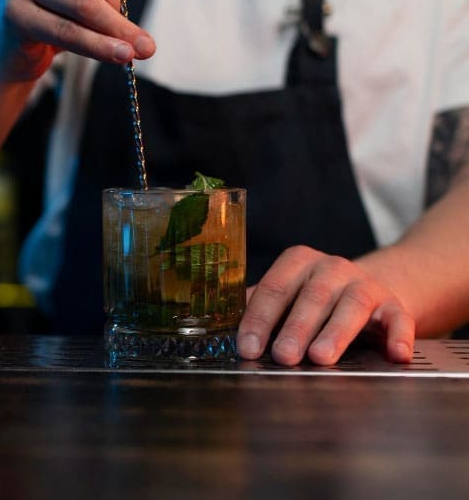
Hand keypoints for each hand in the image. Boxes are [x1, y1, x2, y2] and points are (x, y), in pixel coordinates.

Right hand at [0, 0, 156, 81]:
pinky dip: (101, 47)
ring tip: (140, 49)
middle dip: (121, 5)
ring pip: (86, 5)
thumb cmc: (58, 6)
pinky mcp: (14, 13)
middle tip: (124, 26)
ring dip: (118, 30)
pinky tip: (122, 55)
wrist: (13, 45)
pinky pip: (69, 32)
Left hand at [236, 245, 415, 364]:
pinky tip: (395, 355)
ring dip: (335, 333)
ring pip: (350, 307)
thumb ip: (258, 308)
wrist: (366, 292)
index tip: (248, 347)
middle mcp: (332, 268)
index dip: (258, 319)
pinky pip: (398, 320)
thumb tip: (223, 334)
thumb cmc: (312, 299)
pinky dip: (398, 337)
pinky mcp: (394, 306)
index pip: (273, 288)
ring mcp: (365, 285)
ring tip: (321, 358)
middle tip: (283, 356)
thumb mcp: (285, 296)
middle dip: (295, 328)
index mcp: (297, 262)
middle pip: (311, 298)